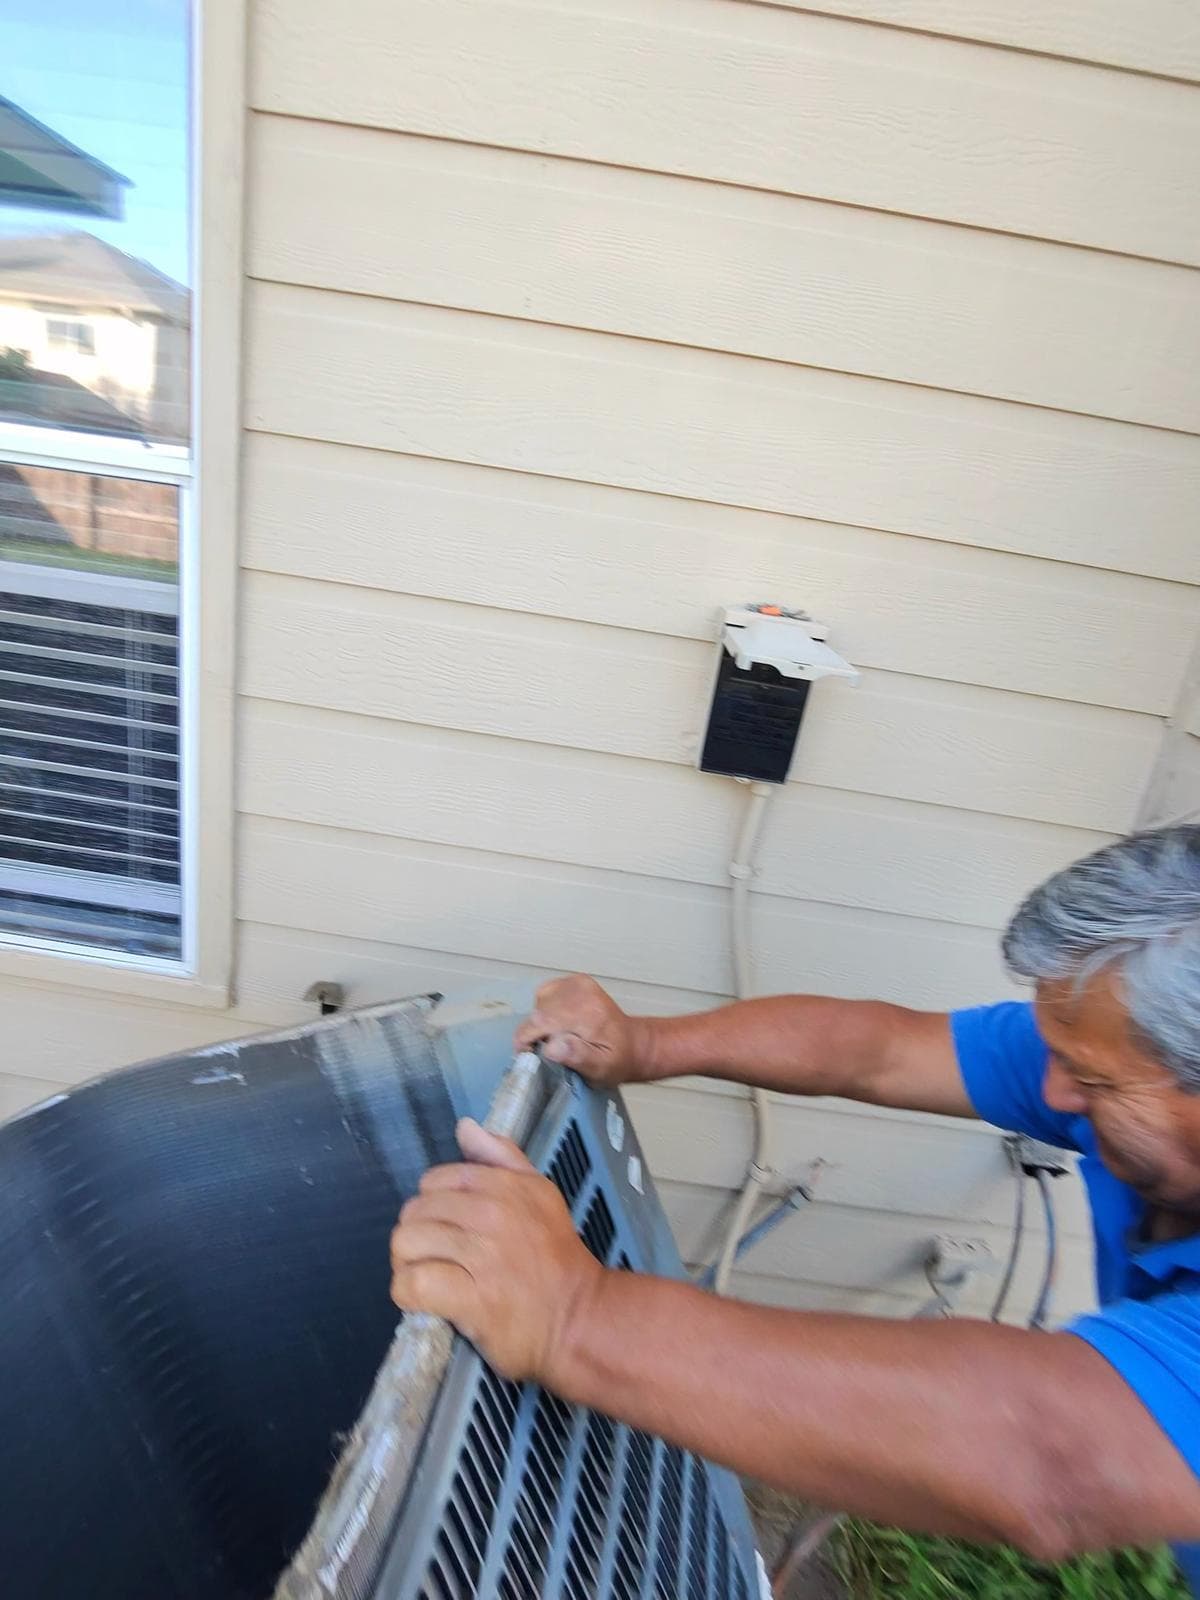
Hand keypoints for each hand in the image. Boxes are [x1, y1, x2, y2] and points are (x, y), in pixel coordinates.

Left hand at [389, 1116, 603, 1383]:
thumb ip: (502, 1157)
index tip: (447, 1229)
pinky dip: (408, 1293)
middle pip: (414, 1212)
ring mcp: (480, 1256)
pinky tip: (424, 1299)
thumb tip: (465, 1127)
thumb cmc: (556, 1259)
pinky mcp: (470, 1299)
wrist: (579, 1319)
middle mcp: (491, 1214)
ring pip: (407, 1244)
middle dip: (417, 1236)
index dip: (432, 1206)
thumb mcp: (540, 1194)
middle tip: (436, 1258)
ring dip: (408, 1265)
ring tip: (428, 1278)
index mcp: (505, 1186)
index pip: (434, 1181)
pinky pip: (413, 1284)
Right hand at [514, 974, 652, 1086]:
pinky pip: (546, 992)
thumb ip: (577, 1057)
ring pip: (539, 1002)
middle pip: (538, 1011)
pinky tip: (559, 1020)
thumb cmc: (615, 1060)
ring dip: (541, 1021)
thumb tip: (552, 1046)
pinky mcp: (576, 980)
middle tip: (550, 1049)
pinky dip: (546, 1008)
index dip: (527, 1039)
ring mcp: (579, 983)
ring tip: (557, 1035)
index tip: (529, 1054)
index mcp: (588, 1014)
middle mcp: (583, 992)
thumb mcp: (600, 1069)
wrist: (632, 1043)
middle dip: (536, 1032)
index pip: (541, 1021)